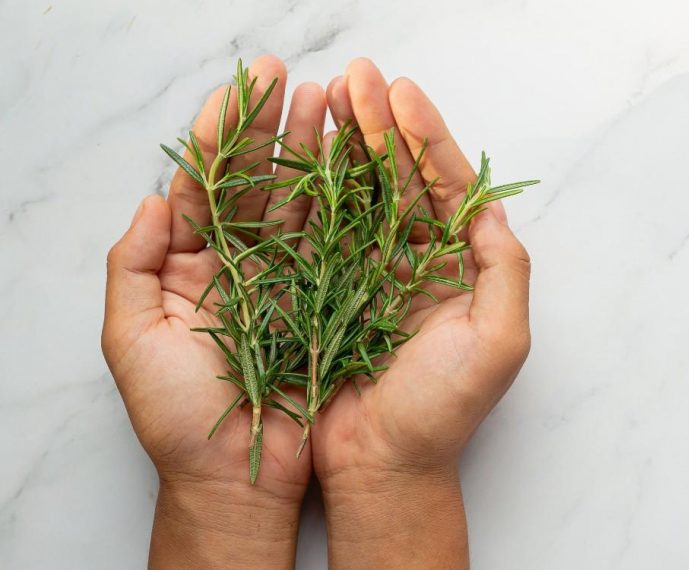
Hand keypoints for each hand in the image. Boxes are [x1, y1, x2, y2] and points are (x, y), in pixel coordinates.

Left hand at [101, 55, 326, 567]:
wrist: (238, 478)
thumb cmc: (177, 419)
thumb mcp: (131, 341)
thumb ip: (133, 266)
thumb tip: (155, 199)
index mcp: (188, 266)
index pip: (205, 185)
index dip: (222, 135)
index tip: (241, 88)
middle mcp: (240, 266)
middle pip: (259, 183)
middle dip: (274, 129)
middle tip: (294, 81)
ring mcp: (288, 283)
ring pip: (303, 206)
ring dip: (317, 154)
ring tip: (335, 104)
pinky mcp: (328, 305)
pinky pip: (338, 247)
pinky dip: (350, 205)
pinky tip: (362, 164)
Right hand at [309, 58, 531, 567]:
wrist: (381, 465)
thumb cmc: (442, 413)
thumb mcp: (498, 342)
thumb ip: (506, 271)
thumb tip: (493, 209)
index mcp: (464, 268)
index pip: (447, 189)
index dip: (426, 140)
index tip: (402, 95)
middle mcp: (421, 263)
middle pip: (402, 179)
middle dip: (382, 127)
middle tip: (357, 78)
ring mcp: (374, 273)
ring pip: (362, 193)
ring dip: (348, 145)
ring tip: (330, 96)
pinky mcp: (331, 290)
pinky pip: (325, 229)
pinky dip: (317, 188)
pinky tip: (306, 150)